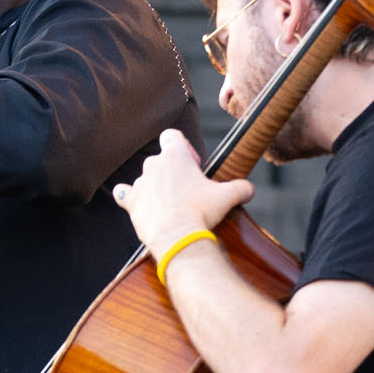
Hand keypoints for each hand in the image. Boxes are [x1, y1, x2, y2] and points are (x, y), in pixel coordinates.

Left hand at [111, 129, 252, 254]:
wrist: (178, 237)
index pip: (171, 135)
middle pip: (160, 159)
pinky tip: (137, 202)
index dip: (182, 146)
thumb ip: (241, 188)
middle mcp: (154, 164)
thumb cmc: (201, 212)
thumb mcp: (228, 197)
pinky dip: (129, 196)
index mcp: (175, 155)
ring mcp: (141, 183)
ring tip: (171, 204)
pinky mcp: (131, 201)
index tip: (192, 163)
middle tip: (187, 189)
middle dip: (172, 171)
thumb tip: (249, 189)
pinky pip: (124, 193)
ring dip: (156, 187)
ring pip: (146, 178)